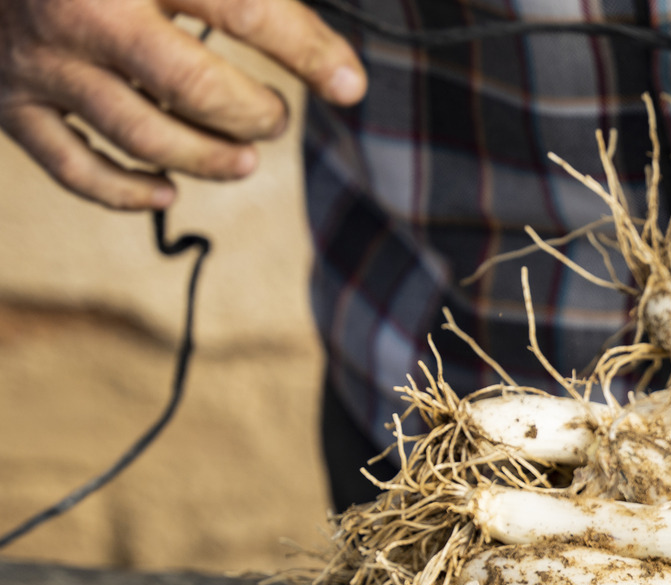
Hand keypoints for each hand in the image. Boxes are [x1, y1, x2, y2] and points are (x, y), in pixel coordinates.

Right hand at [0, 0, 364, 210]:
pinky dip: (126, 192)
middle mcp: (82, 14)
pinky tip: (168, 189)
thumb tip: (323, 46)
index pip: (245, 9)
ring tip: (243, 160)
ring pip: (143, 137)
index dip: (308, 52)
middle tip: (274, 119)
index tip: (347, 83)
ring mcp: (40, 62)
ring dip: (207, 159)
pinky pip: (73, 168)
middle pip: (195, 88)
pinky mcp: (9, 102)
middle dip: (253, 114)